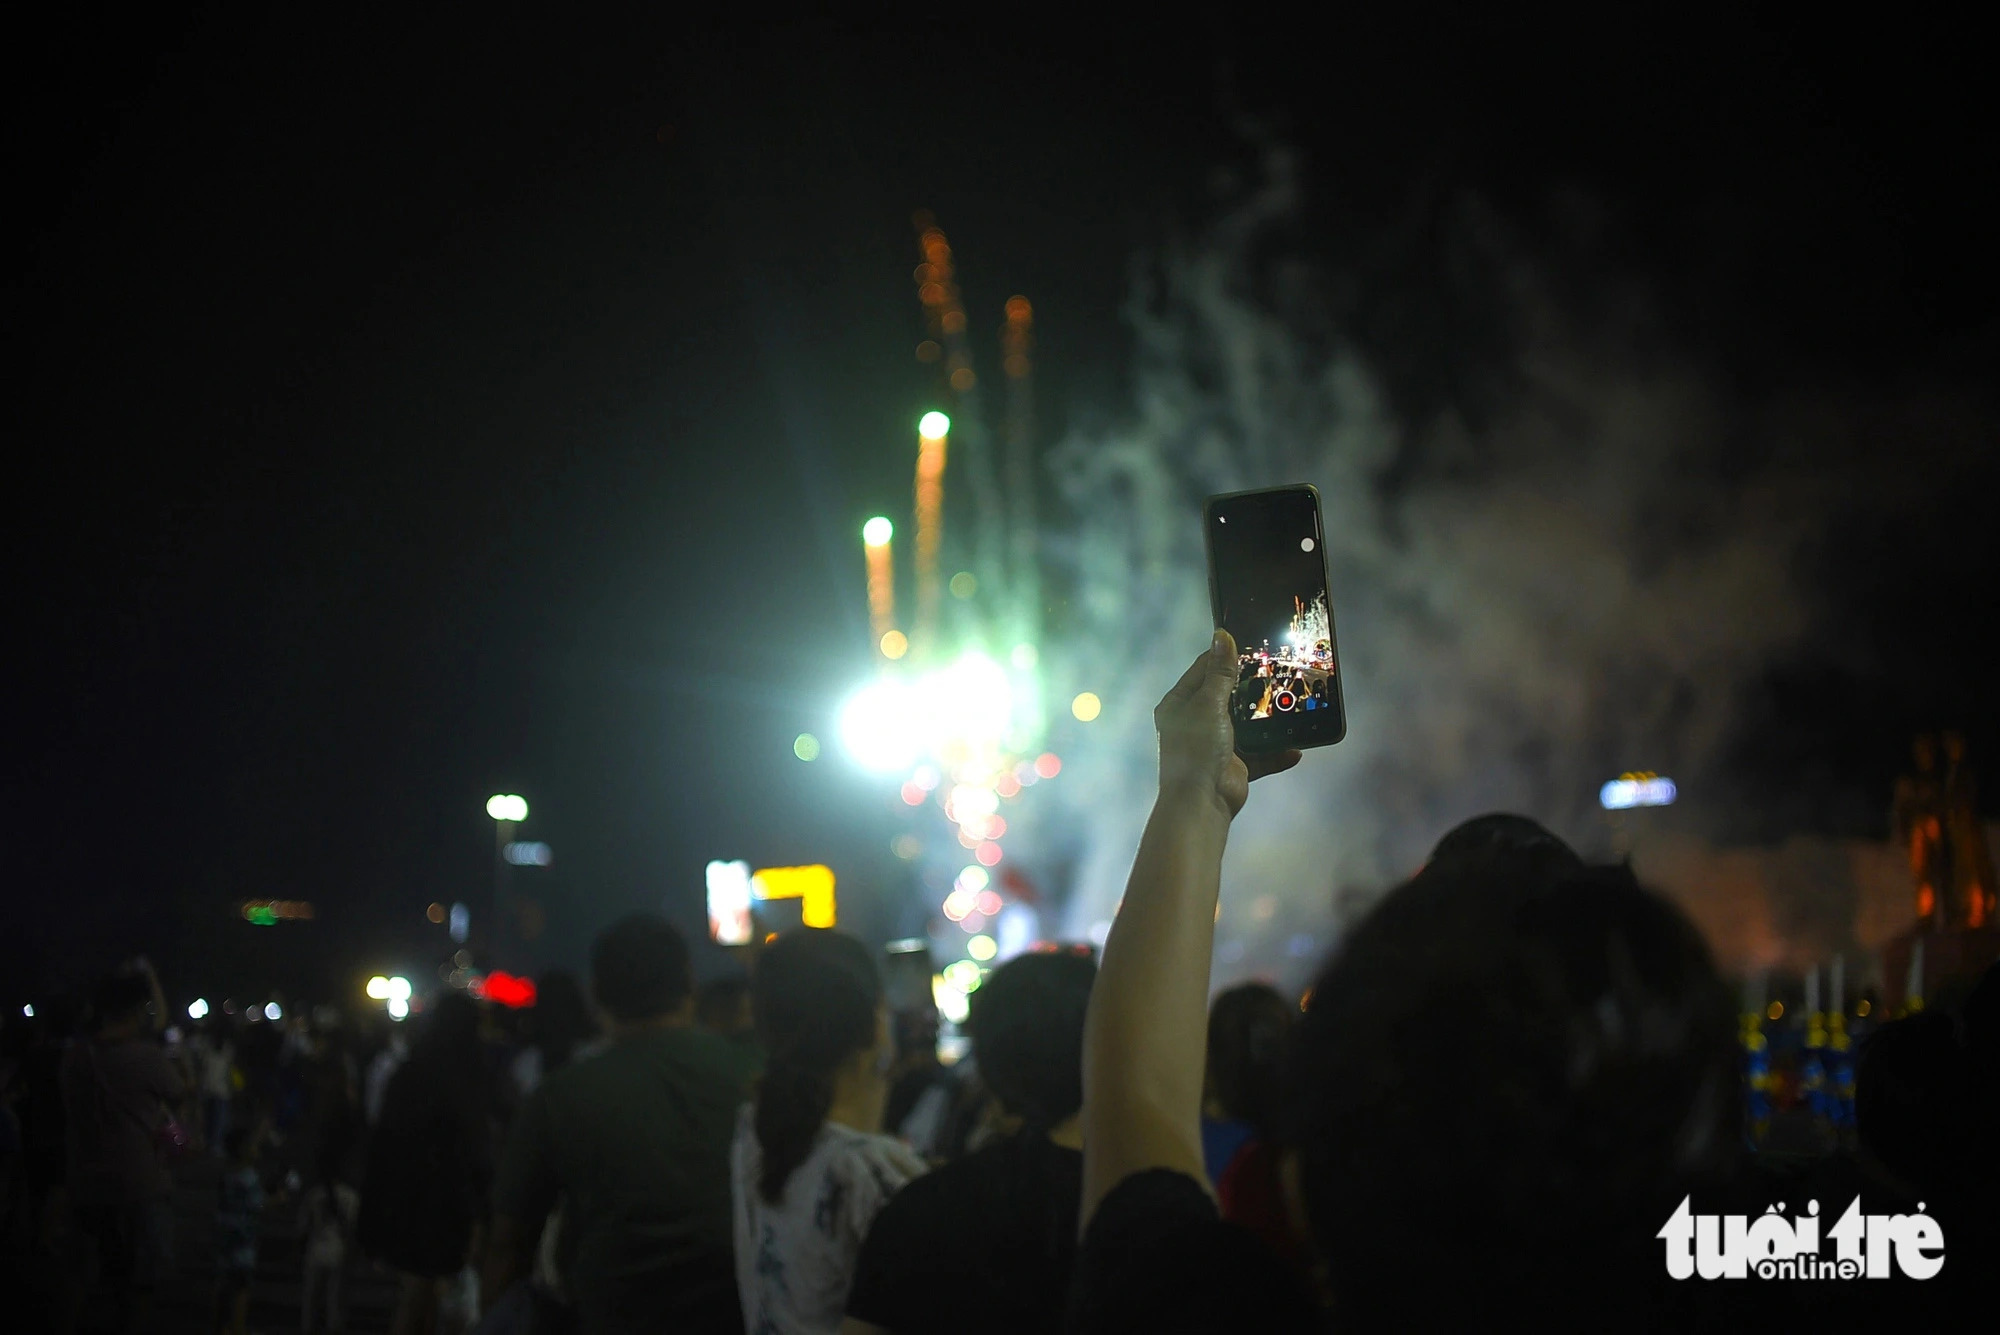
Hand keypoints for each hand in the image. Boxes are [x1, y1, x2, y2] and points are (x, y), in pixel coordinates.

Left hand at [1155, 630, 1300, 816]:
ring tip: (1291, 704)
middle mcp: (1196, 722)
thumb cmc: (1196, 749)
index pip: (1203, 669)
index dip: (1225, 655)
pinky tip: (1295, 748)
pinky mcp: (1235, 765)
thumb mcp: (1208, 704)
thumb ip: (1220, 673)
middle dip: (1252, 686)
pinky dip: (1277, 752)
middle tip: (1279, 669)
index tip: (1251, 642)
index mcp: (1179, 704)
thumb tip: (1222, 635)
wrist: (1201, 803)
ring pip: (1247, 725)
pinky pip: (1261, 755)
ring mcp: (1216, 745)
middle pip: (1227, 696)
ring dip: (1267, 720)